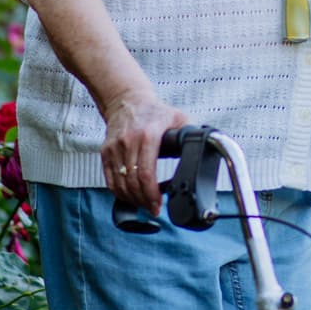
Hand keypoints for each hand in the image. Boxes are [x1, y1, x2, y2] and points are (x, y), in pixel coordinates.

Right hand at [100, 92, 188, 215]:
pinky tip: (130, 196)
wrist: (127, 101)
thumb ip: (191, 134)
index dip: (151, 194)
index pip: (146, 173)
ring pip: (120, 184)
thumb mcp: (178, 118)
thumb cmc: (154, 111)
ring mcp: (114, 147)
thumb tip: (204, 149)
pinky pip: (110, 179)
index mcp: (148, 135)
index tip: (157, 205)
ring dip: (132, 199)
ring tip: (143, 204)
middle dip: (143, 201)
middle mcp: (129, 141)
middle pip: (133, 183)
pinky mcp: (106, 151)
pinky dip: (119, 192)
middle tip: (153, 208)